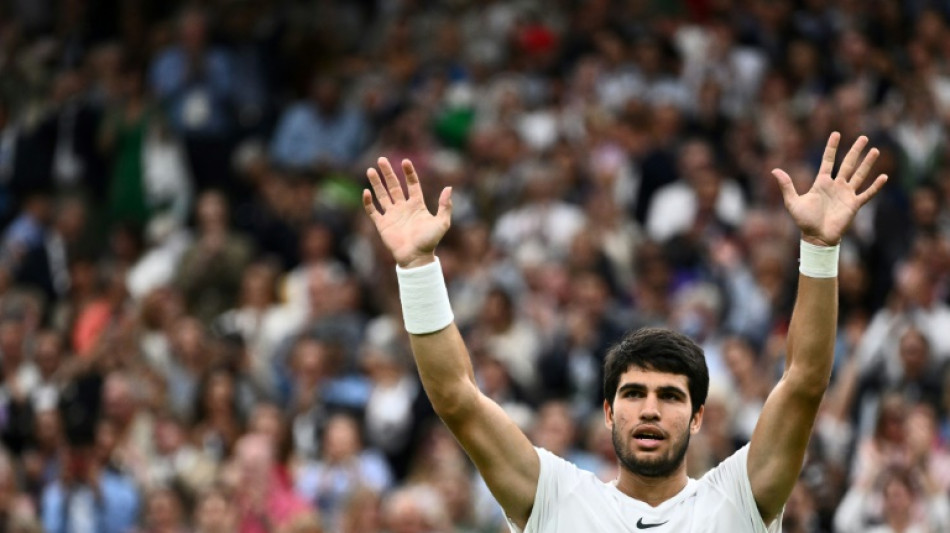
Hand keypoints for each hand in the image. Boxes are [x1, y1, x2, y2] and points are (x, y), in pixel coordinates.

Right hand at [363, 157, 452, 267]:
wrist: (416, 258)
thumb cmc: (430, 241)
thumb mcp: (442, 223)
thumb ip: (445, 206)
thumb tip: (449, 187)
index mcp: (417, 205)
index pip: (412, 184)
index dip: (409, 173)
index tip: (405, 161)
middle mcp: (403, 207)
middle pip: (394, 186)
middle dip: (388, 173)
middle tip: (382, 159)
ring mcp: (392, 215)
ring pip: (382, 195)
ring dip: (376, 183)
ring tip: (371, 170)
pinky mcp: (382, 224)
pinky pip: (373, 211)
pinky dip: (368, 202)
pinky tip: (366, 192)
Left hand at [772, 132, 886, 245]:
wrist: (817, 237)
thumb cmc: (804, 221)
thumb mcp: (792, 202)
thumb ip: (786, 185)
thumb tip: (774, 170)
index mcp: (822, 183)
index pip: (828, 161)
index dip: (831, 148)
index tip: (836, 134)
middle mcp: (836, 185)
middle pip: (847, 164)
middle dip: (855, 150)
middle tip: (863, 137)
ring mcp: (846, 194)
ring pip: (859, 175)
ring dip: (867, 163)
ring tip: (874, 150)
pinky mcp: (854, 205)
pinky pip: (866, 193)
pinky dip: (875, 186)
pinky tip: (884, 176)